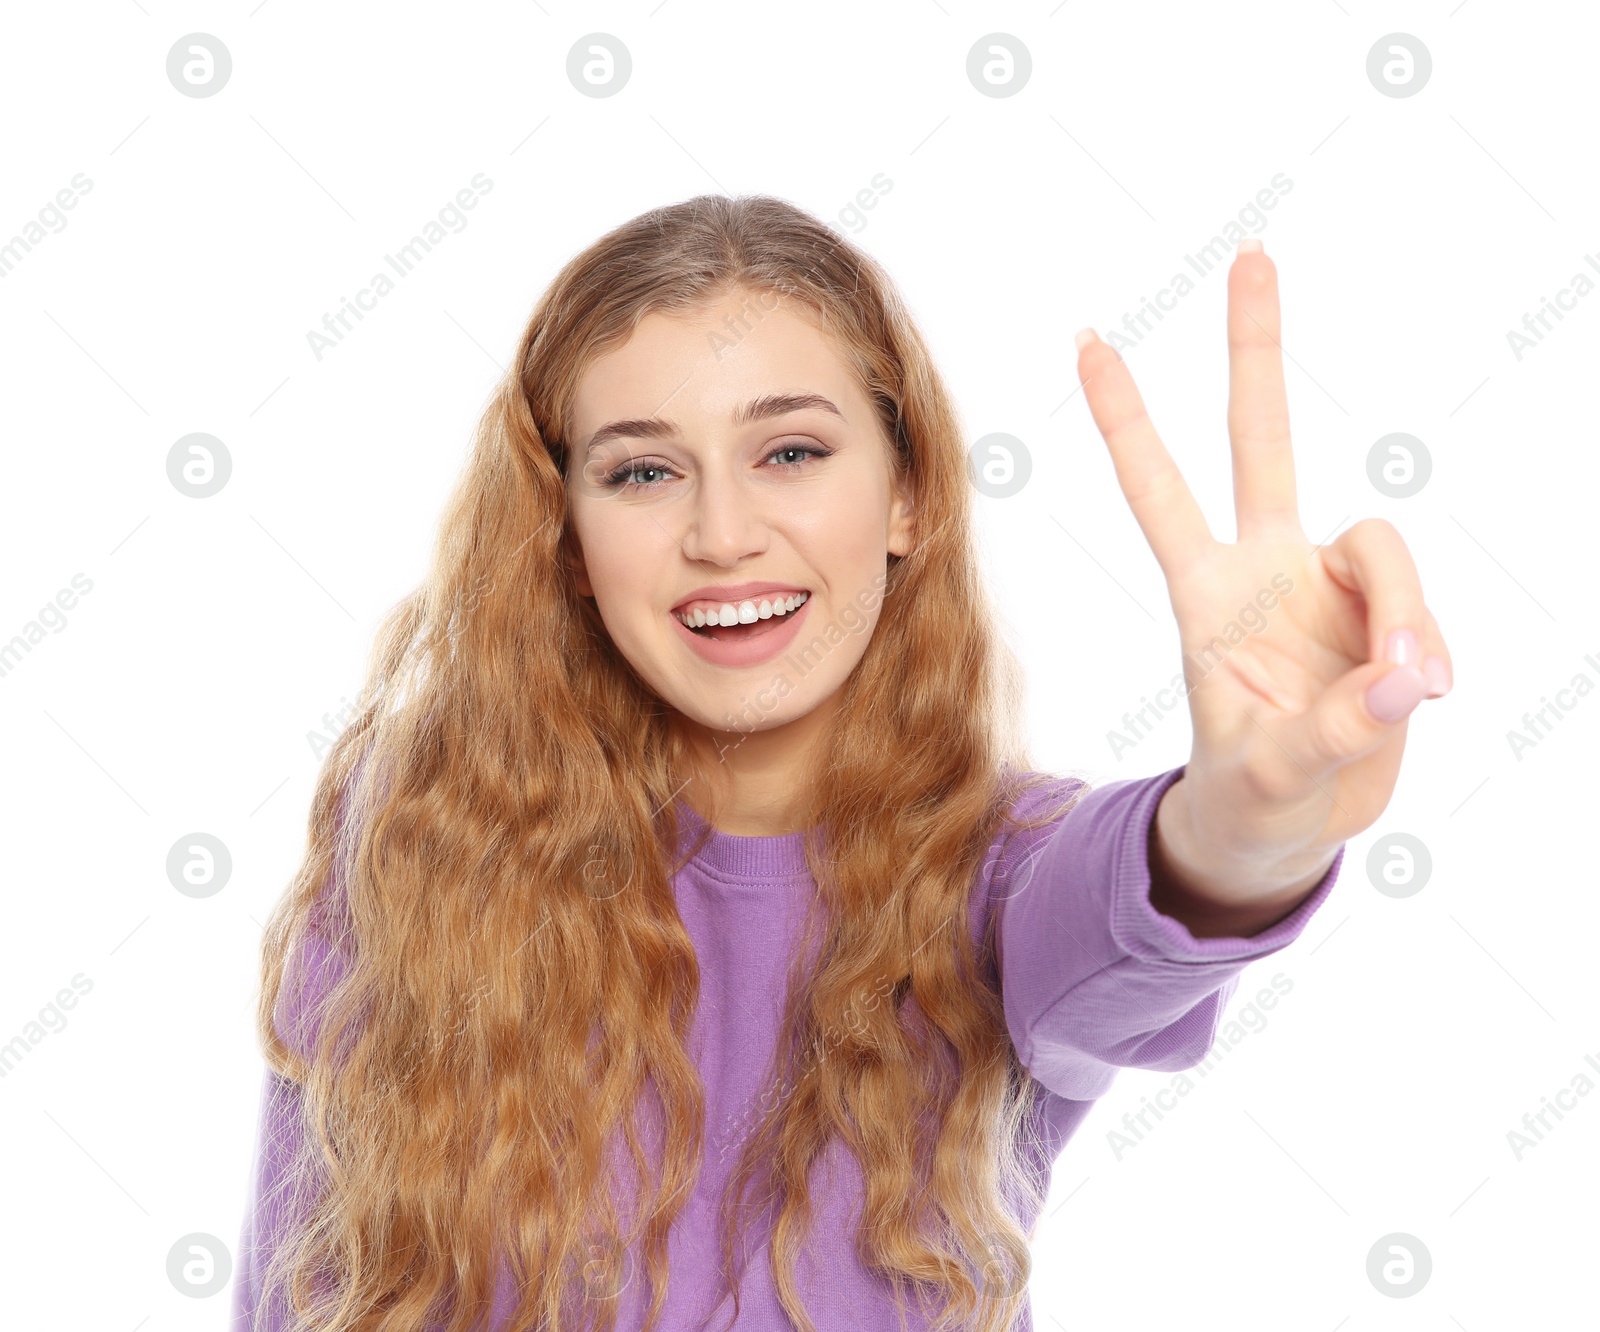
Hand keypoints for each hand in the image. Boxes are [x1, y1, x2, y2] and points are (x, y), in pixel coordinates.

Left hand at [1074, 239, 1452, 910]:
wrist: (1283, 832)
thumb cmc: (1248, 799)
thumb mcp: (1270, 777)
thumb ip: (1334, 729)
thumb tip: (1411, 676)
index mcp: (1205, 596)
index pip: (1158, 492)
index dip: (1127, 420)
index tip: (1086, 341)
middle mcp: (1265, 571)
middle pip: (1262, 441)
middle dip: (1255, 352)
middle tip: (1252, 253)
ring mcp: (1327, 589)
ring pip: (1385, 548)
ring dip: (1405, 617)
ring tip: (1406, 691)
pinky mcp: (1385, 619)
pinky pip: (1421, 609)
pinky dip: (1427, 650)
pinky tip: (1417, 695)